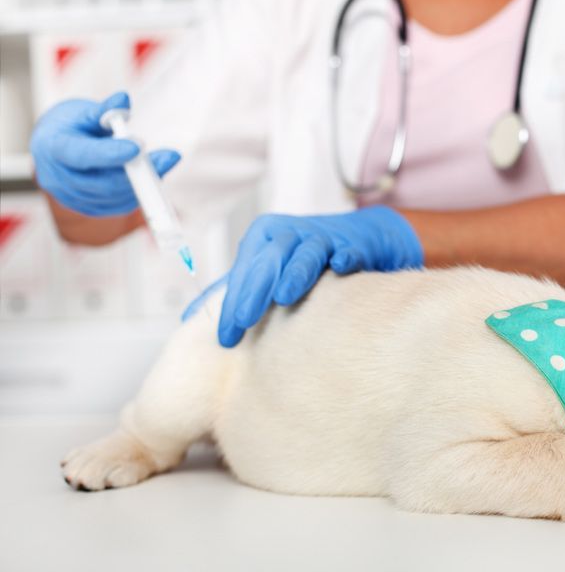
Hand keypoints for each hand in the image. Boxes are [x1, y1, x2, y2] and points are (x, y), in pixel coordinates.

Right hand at [30, 91, 180, 216]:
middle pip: (105, 183)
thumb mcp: (81, 113)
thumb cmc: (70, 127)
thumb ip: (104, 110)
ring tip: (163, 160)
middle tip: (169, 157)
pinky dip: (140, 190)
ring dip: (145, 181)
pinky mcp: (91, 209)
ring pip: (117, 196)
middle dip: (141, 171)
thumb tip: (123, 99)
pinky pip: (121, 204)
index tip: (138, 146)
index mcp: (54, 149)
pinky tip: (152, 175)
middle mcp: (61, 179)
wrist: (54, 154)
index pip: (83, 155)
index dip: (110, 153)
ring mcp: (75, 199)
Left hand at [213, 206, 422, 346]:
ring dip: (295, 272)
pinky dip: (345, 257)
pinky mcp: (354, 244)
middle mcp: (291, 232)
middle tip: (244, 320)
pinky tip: (340, 267)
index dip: (233, 302)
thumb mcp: (270, 266)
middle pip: (270, 258)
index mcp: (264, 235)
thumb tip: (197, 319)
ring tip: (284, 297)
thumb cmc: (305, 257)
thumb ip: (239, 289)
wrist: (361, 237)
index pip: (245, 270)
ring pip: (307, 253)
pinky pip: (349, 251)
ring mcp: (324, 237)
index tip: (226, 338)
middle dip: (255, 290)